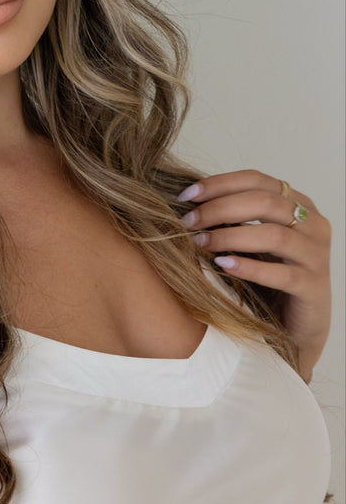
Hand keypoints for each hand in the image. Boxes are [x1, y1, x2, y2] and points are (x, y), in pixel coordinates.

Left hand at [178, 169, 331, 380]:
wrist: (297, 324)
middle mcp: (313, 224)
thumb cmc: (269, 275)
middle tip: (189, 221)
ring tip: (201, 242)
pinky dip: (249, 267)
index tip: (186, 195)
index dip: (219, 183)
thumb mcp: (253, 239)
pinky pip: (281, 274)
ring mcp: (316, 255)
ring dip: (231, 237)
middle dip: (220, 208)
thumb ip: (234, 217)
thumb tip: (189, 201)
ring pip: (274, 235)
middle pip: (265, 202)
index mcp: (299, 203)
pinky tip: (223, 265)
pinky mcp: (314, 287)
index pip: (257, 179)